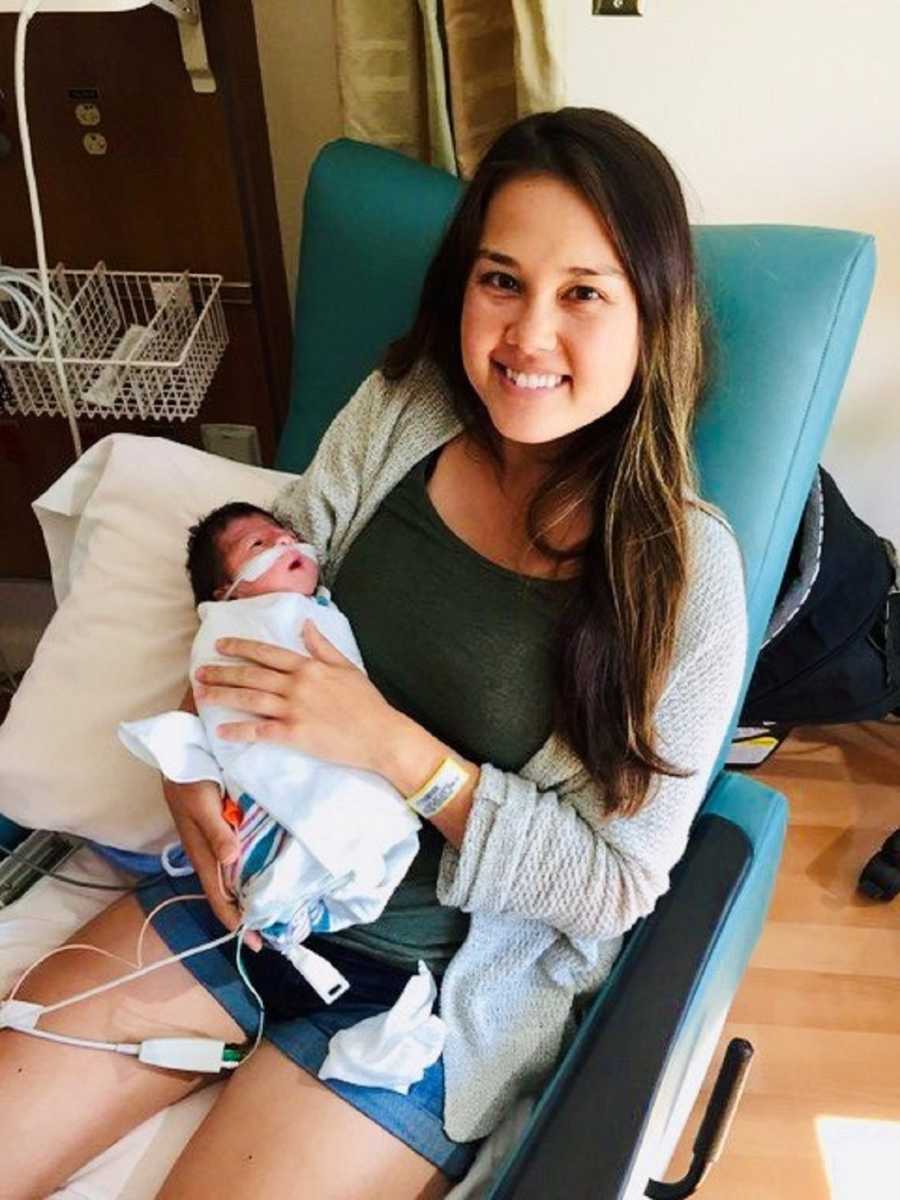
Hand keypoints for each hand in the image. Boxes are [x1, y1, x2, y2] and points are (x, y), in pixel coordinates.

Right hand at [160, 776, 261, 950]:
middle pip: (227, 892)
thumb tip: (231, 861)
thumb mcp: (201, 804)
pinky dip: (250, 870)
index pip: (218, 895)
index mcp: (200, 852)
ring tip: (271, 912)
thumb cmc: (189, 778)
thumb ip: (216, 831)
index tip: (255, 941)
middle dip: (245, 915)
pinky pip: (237, 856)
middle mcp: (208, 852)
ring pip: (233, 876)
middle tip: (270, 935)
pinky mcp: (223, 828)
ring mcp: (215, 841)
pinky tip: (264, 873)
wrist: (180, 754)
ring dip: (248, 895)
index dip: (234, 919)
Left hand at [194, 621, 400, 774]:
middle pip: (251, 674)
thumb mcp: (346, 667)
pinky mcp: (294, 734)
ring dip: (222, 695)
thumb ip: (322, 646)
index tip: (220, 645)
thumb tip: (305, 624)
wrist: (380, 735)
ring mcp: (293, 709)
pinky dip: (238, 730)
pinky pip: (259, 730)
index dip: (240, 647)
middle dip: (222, 671)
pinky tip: (221, 730)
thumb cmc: (367, 702)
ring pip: (249, 698)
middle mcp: (296, 684)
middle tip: (199, 671)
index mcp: (308, 666)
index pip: (267, 652)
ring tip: (201, 694)